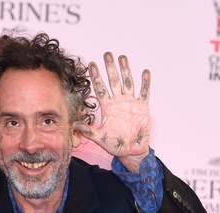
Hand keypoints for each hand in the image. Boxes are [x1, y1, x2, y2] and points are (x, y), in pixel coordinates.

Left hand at [74, 53, 150, 172]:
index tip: (91, 64)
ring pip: (128, 82)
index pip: (100, 88)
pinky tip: (145, 72)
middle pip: (113, 81)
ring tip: (122, 57)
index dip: (96, 76)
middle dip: (110, 68)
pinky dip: (145, 83)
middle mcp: (118, 102)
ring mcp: (130, 103)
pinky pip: (144, 93)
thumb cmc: (115, 145)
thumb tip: (74, 125)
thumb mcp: (99, 138)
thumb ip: (88, 131)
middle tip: (107, 54)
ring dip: (126, 70)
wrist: (130, 151)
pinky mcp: (142, 107)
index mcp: (107, 107)